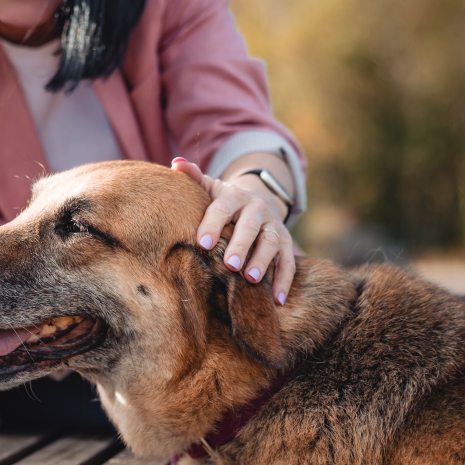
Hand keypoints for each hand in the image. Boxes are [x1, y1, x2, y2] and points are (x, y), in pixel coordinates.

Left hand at [171, 157, 294, 304]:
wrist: (259, 202)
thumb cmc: (225, 203)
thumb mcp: (211, 188)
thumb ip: (194, 177)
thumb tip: (176, 164)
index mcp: (235, 196)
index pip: (223, 207)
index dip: (213, 224)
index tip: (202, 243)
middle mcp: (258, 209)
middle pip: (251, 226)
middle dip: (241, 245)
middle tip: (230, 265)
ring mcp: (274, 227)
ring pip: (272, 243)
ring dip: (263, 261)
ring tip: (250, 279)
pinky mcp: (286, 244)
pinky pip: (289, 263)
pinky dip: (284, 281)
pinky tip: (276, 300)